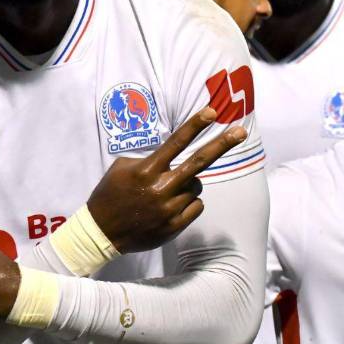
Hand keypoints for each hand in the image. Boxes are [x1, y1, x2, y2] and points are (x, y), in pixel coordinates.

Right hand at [87, 107, 245, 253]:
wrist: (102, 232)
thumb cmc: (110, 194)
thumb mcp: (121, 168)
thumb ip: (148, 160)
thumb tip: (171, 157)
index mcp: (146, 170)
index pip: (176, 142)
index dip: (195, 125)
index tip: (212, 112)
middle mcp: (161, 187)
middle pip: (199, 162)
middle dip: (222, 144)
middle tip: (241, 132)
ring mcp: (169, 208)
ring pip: (197, 187)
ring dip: (189, 184)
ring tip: (168, 190)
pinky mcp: (174, 226)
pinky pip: (196, 206)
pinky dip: (189, 202)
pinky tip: (172, 205)